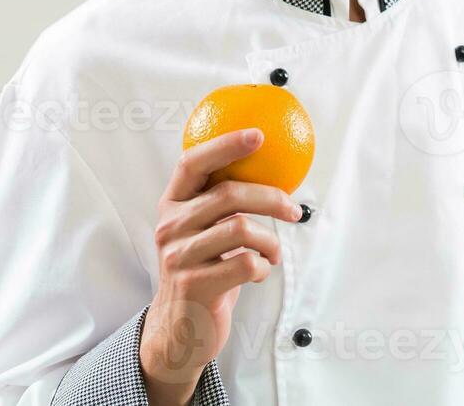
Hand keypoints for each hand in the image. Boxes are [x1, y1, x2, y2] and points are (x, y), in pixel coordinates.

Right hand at [139, 128, 301, 405]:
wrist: (179, 328)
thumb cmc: (203, 271)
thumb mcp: (203, 233)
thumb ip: (222, 204)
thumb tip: (272, 169)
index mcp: (172, 205)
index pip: (193, 163)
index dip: (225, 144)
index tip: (259, 135)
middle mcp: (170, 227)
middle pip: (229, 194)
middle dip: (271, 198)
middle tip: (293, 211)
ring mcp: (179, 256)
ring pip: (242, 228)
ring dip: (270, 241)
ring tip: (272, 252)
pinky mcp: (194, 284)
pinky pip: (247, 263)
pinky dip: (263, 267)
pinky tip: (259, 272)